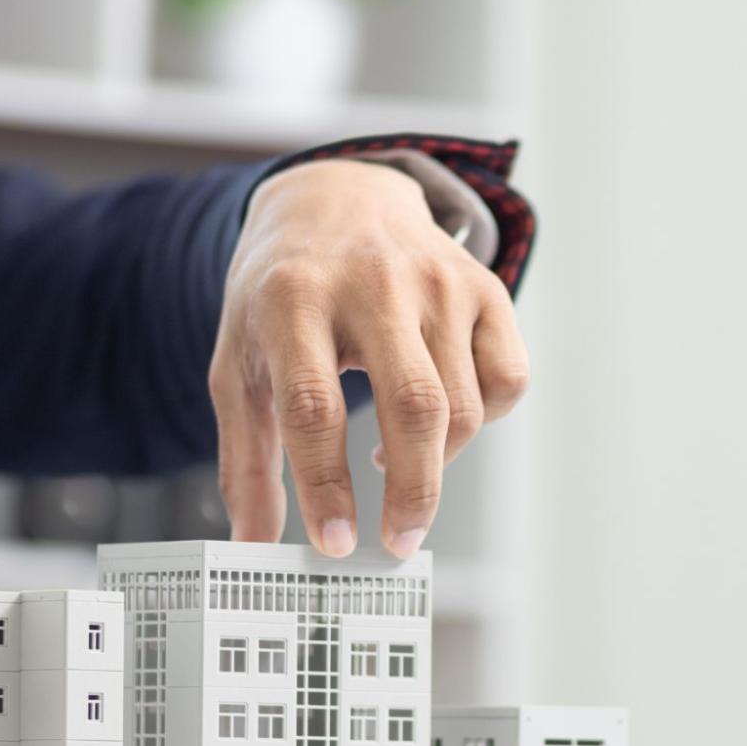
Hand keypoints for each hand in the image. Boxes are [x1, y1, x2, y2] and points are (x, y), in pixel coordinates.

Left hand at [212, 159, 529, 557]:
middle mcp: (372, 283)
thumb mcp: (239, 364)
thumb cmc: (280, 296)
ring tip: (399, 462)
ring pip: (463, 406)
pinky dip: (484, 420)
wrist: (336, 200)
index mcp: (293, 299)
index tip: (336, 543)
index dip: (326, 484)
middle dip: (412, 491)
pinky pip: (507, 381)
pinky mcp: (485, 287)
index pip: (314, 407)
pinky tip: (443, 418)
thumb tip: (253, 545)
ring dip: (438, 460)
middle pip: (412, 407)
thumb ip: (246, 459)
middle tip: (398, 541)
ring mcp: (437, 281)